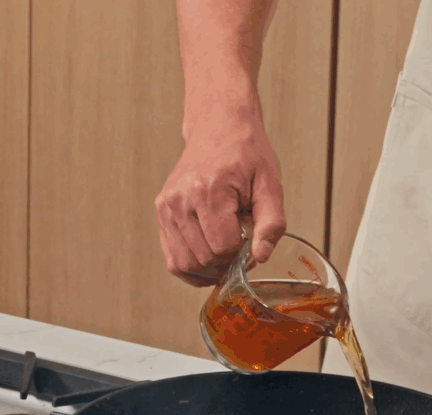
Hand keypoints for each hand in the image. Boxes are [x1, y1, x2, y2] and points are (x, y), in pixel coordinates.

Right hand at [154, 114, 285, 286]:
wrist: (218, 130)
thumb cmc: (246, 155)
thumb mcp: (270, 184)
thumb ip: (271, 223)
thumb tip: (261, 256)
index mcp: (208, 190)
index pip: (223, 247)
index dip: (242, 252)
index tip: (251, 238)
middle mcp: (180, 199)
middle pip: (204, 258)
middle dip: (227, 261)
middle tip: (240, 244)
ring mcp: (166, 207)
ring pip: (186, 264)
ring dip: (210, 268)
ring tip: (225, 249)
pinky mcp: (161, 213)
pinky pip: (172, 259)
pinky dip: (191, 268)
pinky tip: (208, 261)